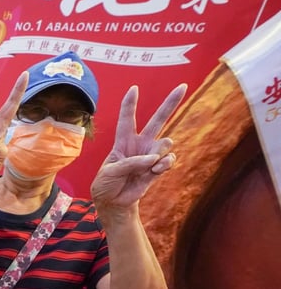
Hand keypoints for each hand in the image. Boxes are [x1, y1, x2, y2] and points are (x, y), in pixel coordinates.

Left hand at [90, 84, 185, 214]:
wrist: (114, 202)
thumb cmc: (106, 184)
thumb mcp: (110, 172)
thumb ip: (131, 163)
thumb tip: (153, 159)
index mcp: (123, 141)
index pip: (128, 119)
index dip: (130, 103)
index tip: (134, 88)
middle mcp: (140, 144)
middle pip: (158, 120)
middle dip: (171, 103)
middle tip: (183, 86)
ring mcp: (151, 154)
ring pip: (165, 142)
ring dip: (158, 154)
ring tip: (148, 166)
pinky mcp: (158, 167)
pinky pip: (169, 159)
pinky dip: (164, 165)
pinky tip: (155, 171)